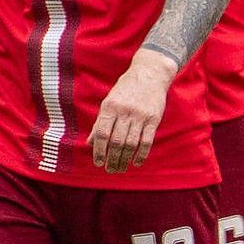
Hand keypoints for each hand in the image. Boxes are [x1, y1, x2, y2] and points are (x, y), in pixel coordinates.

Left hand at [89, 52, 174, 171]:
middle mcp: (124, 111)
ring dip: (124, 159)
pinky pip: (146, 141)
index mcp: (110, 107)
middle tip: (110, 170)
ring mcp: (140, 115)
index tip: (98, 163)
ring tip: (121, 168)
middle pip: (116, 141)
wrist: (150, 74)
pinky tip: (136, 162)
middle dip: (112, 159)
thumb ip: (99, 122)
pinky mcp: (154, 118)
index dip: (98, 150)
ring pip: (131, 143)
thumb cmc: (126, 89)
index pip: (101, 133)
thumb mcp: (109, 101)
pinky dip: (141, 154)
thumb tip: (89, 143)